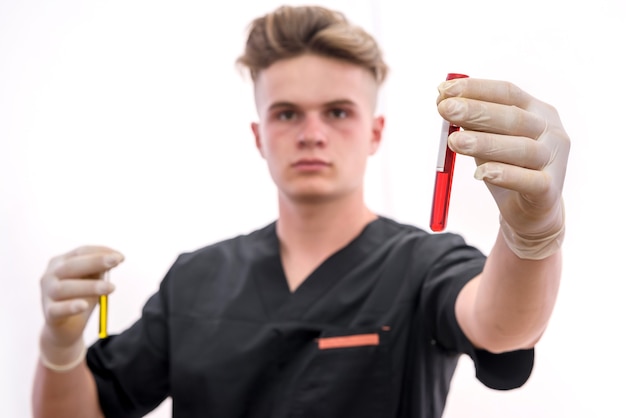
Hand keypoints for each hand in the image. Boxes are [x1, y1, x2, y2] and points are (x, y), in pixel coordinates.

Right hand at [39, 246, 123, 365]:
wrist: (66, 328)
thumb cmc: (80, 297)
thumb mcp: (92, 280)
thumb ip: (100, 269)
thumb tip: (116, 258)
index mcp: (60, 263)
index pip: (81, 252)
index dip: (100, 252)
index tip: (121, 257)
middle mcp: (50, 276)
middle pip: (71, 266)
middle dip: (95, 262)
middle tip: (115, 261)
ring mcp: (46, 294)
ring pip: (65, 288)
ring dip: (90, 286)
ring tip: (111, 287)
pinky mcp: (49, 313)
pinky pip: (58, 310)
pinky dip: (71, 307)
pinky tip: (83, 305)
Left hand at [437, 78, 569, 256]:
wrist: (532, 211)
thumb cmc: (506, 167)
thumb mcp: (487, 140)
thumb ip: (471, 122)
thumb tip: (442, 99)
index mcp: (537, 111)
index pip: (507, 93)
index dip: (476, 89)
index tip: (444, 91)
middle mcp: (551, 131)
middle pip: (514, 118)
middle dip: (476, 112)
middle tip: (446, 110)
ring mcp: (554, 160)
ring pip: (521, 149)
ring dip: (485, 143)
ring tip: (454, 142)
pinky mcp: (549, 190)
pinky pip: (528, 181)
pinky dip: (505, 175)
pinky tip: (482, 173)